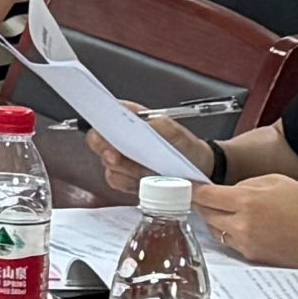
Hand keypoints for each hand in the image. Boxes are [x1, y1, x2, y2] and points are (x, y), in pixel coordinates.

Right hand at [97, 112, 216, 196]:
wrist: (199, 170)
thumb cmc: (186, 147)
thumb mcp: (176, 132)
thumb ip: (157, 125)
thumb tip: (139, 126)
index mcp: (130, 118)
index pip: (104, 115)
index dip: (100, 122)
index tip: (106, 132)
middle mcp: (122, 137)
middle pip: (98, 141)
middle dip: (106, 151)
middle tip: (117, 157)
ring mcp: (123, 158)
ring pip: (108, 165)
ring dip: (124, 170)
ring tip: (144, 172)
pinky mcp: (127, 176)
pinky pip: (117, 181)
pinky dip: (129, 183)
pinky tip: (143, 182)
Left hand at [187, 168, 297, 267]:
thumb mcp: (275, 181)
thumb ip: (246, 184)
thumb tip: (226, 192)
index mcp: (246, 201)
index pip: (204, 196)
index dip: (193, 190)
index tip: (186, 186)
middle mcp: (241, 224)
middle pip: (205, 214)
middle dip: (202, 205)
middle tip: (204, 197)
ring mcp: (245, 244)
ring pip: (215, 230)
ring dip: (214, 220)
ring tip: (223, 210)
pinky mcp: (251, 257)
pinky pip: (229, 243)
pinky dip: (228, 232)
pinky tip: (239, 225)